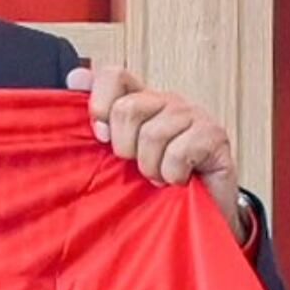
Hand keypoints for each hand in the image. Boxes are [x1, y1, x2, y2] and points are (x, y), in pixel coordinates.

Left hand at [66, 65, 246, 242]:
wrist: (200, 213)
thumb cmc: (155, 182)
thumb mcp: (119, 153)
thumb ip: (99, 119)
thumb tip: (75, 76)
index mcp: (141, 101)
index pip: (114, 76)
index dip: (100, 103)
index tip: (101, 135)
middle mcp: (166, 101)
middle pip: (128, 109)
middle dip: (125, 147)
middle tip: (136, 165)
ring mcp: (193, 114)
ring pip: (153, 134)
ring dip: (150, 167)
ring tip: (159, 176)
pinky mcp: (214, 135)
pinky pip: (178, 152)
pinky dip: (172, 174)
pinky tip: (179, 179)